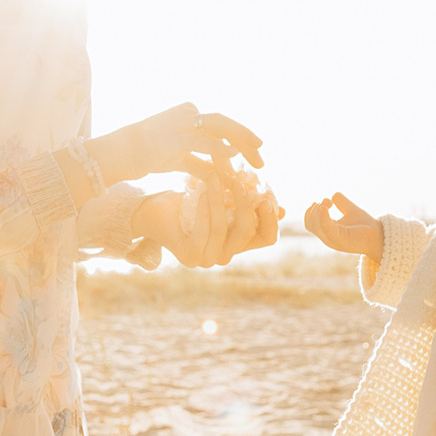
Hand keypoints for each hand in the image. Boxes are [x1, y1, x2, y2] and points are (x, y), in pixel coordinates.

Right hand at [88, 104, 264, 185]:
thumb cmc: (145, 155)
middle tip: (262, 157)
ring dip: (241, 142)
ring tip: (257, 157)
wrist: (118, 153)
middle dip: (247, 138)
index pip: (221, 124)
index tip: (256, 153)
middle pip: (225, 123)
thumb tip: (217, 173)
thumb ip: (198, 162)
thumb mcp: (177, 158)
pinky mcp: (174, 139)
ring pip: (219, 128)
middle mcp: (187, 114)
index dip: (241, 137)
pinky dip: (221, 149)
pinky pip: (203, 143)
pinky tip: (235, 156)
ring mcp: (181, 124)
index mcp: (188, 114)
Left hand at [137, 177, 281, 268]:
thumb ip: (248, 203)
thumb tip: (282, 209)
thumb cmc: (189, 201)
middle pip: (248, 231)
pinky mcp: (189, 256)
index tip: (266, 194)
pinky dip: (205, 209)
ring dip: (221, 200)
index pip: (268, 238)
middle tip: (239, 180)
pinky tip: (202, 192)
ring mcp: (207, 258)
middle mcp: (226, 255)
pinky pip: (204, 231)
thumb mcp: (224, 199)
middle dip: (246, 203)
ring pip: (225, 228)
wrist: (152, 210)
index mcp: (238, 243)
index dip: (271, 218)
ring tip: (215, 177)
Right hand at [302, 192, 381, 256]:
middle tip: (329, 202)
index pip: (310, 223)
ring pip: (315, 225)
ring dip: (318, 211)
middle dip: (315, 209)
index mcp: (328, 232)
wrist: (380, 236)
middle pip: (310, 223)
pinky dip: (323, 216)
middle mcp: (328, 238)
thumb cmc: (366, 226)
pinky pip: (326, 227)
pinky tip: (326, 206)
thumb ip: (342, 203)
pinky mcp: (340, 239)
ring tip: (328, 203)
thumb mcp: (351, 210)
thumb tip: (333, 195)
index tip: (326, 202)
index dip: (311, 210)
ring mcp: (333, 240)